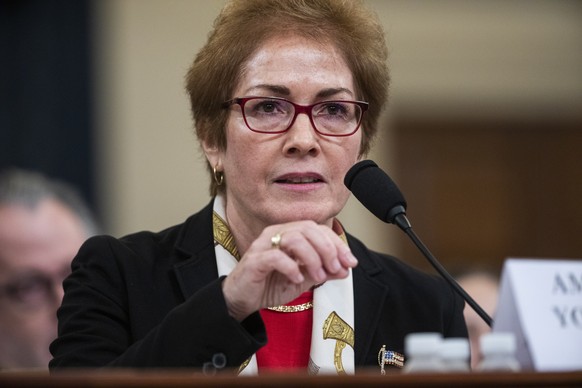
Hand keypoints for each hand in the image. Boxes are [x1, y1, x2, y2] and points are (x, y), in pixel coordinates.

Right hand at [221, 220, 357, 320]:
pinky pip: (275, 256)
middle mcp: (276, 233)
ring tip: (318, 277)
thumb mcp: (304, 279)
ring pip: (294, 239)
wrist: (242, 300)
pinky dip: (291, 266)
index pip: (318, 229)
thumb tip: (346, 268)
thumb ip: (323, 271)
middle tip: (335, 269)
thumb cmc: (270, 285)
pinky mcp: (254, 260)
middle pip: (308, 229)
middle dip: (327, 249)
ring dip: (312, 258)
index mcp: (289, 234)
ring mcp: (264, 245)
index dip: (337, 244)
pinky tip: (297, 278)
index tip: (350, 263)